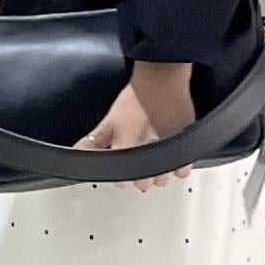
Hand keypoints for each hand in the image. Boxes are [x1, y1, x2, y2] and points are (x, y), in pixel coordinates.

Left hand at [73, 62, 196, 191]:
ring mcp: (169, 154)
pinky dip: (178, 166)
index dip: (120, 174)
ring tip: (155, 154)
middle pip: (144, 184)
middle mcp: (148, 157)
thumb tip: (79, 152)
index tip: (122, 164)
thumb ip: (94, 142)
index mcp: (126, 152)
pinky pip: (183, 169)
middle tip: (139, 157)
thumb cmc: (136, 98)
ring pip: (164, 179)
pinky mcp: (185, 148)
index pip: (121, 181)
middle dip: (141, 176)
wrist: (162, 80)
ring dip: (160, 172)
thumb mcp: (109, 120)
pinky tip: (172, 154)